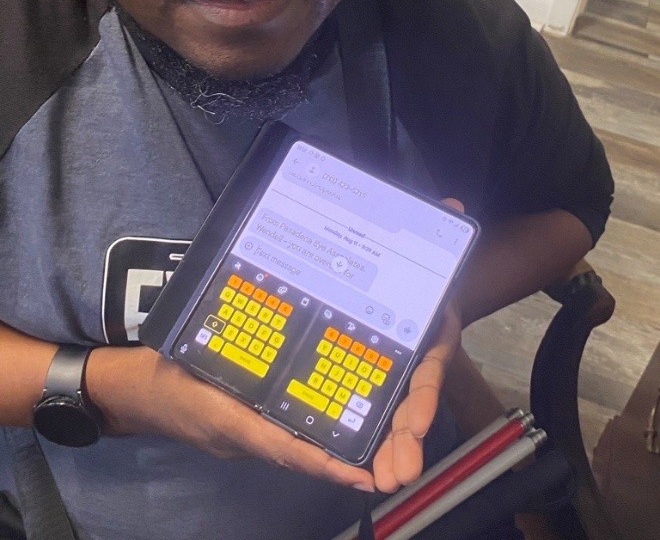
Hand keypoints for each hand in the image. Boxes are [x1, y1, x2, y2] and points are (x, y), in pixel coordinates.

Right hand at [85, 345, 375, 491]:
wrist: (130, 391)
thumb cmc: (162, 371)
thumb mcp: (194, 356)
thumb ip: (229, 354)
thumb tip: (264, 334)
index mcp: (231, 423)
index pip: (285, 447)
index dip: (324, 461)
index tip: (359, 474)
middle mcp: (242, 438)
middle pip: (298, 455)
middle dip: (338, 462)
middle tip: (383, 466)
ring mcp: (241, 437)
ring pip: (292, 448)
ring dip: (327, 450)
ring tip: (370, 446)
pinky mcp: (240, 427)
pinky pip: (280, 435)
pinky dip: (307, 434)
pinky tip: (329, 418)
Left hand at [371, 195, 464, 491]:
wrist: (385, 273)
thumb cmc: (406, 267)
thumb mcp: (418, 245)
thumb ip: (434, 228)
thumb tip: (454, 207)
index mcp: (424, 329)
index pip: (428, 364)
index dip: (423, 394)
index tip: (416, 424)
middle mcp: (412, 354)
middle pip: (411, 400)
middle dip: (406, 438)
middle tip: (397, 474)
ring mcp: (390, 368)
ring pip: (393, 412)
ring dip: (391, 447)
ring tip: (382, 480)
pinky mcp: (367, 374)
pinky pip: (368, 405)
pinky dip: (367, 434)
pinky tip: (358, 464)